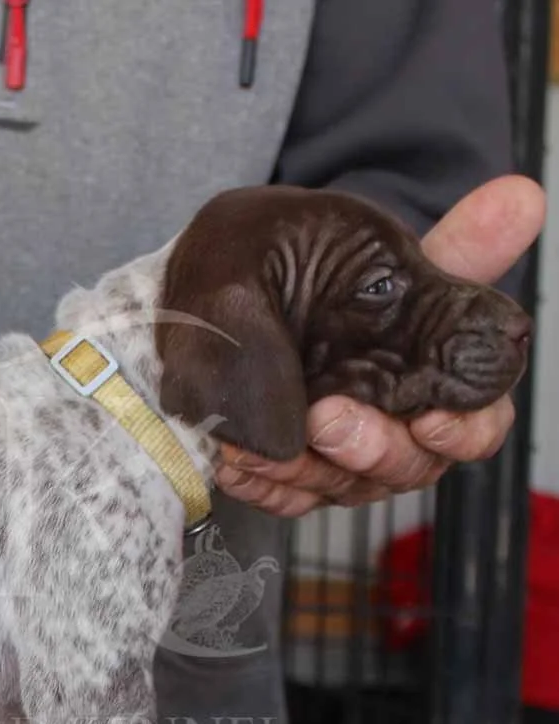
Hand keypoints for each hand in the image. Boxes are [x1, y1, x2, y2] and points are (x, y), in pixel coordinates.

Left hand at [216, 174, 546, 516]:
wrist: (253, 295)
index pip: (476, 429)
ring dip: (301, 466)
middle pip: (404, 467)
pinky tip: (231, 457)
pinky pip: (277, 495)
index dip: (462, 431)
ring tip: (263, 440)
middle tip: (330, 417)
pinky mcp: (288, 478)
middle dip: (368, 447)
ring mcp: (341, 462)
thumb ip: (460, 246)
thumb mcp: (395, 260)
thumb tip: (523, 196)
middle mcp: (396, 433)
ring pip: (336, 486)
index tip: (432, 420)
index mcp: (440, 391)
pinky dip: (254, 480)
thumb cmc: (337, 284)